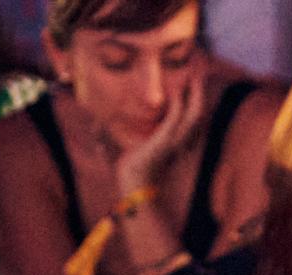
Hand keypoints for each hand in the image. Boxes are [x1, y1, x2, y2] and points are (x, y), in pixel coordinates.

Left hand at [115, 68, 207, 194]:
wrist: (131, 182)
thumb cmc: (126, 167)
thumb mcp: (119, 143)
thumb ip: (109, 131)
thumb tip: (93, 121)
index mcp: (171, 140)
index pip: (188, 119)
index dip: (192, 103)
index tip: (188, 86)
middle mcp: (178, 140)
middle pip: (197, 114)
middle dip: (198, 95)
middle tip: (197, 76)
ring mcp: (174, 140)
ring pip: (194, 115)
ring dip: (195, 95)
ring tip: (193, 78)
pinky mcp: (165, 140)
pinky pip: (177, 118)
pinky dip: (179, 104)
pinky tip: (177, 91)